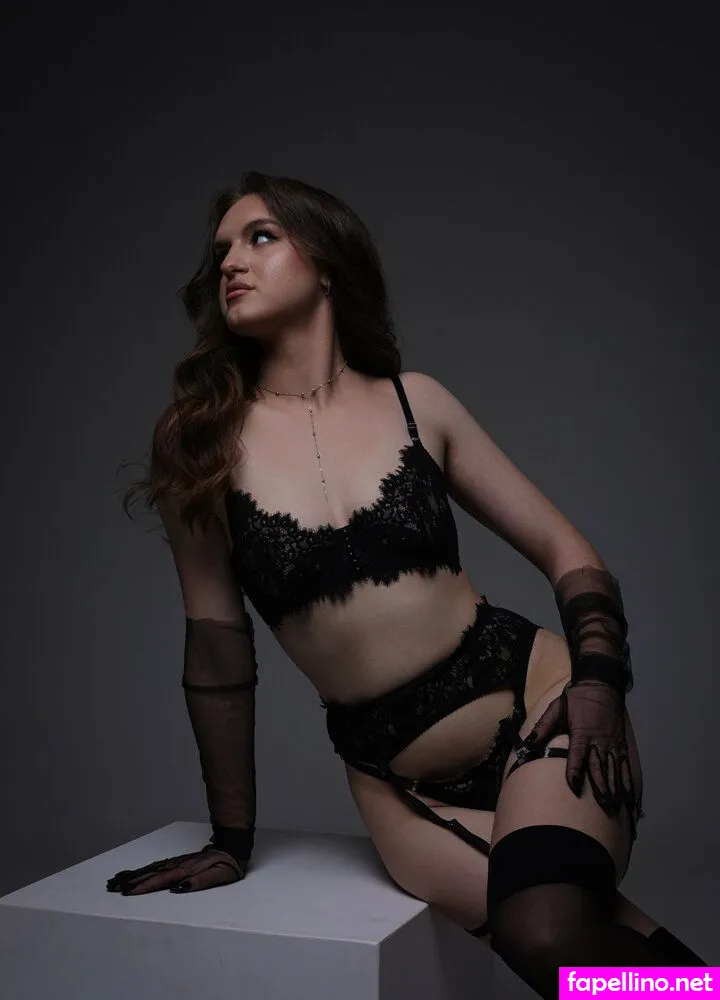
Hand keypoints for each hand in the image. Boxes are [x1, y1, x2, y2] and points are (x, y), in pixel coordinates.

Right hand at [106, 845, 244, 894]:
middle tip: (112, 887)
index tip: (128, 892)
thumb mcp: (218, 876)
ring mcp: (176, 862)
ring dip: (133, 875)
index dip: (144, 887)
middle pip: (151, 873)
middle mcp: (178, 865)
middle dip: (131, 881)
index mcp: (186, 870)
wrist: (231, 848)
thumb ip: (200, 882)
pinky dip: (143, 869)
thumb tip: (179, 889)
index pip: (161, 880)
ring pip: (151, 868)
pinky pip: (156, 865)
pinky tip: (134, 874)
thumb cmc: (226, 866)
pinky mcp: (176, 861)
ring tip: (116, 880)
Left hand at [524, 679, 636, 816]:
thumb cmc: (575, 698)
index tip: (573, 787)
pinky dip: (627, 782)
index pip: (577, 755)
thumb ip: (544, 727)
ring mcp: (612, 744)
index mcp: (582, 733)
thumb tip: (528, 743)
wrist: (600, 684)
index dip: (575, 771)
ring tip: (616, 807)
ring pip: (614, 770)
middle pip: (599, 768)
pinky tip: (629, 797)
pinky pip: (625, 766)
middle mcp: (599, 741)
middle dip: (600, 789)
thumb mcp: (556, 708)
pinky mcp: (620, 745)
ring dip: (615, 789)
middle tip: (603, 808)